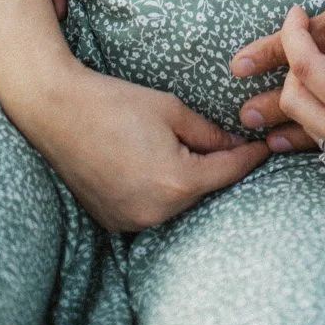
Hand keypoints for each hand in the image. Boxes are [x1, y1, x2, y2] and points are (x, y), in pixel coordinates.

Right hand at [20, 61, 269, 232]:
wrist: (58, 112)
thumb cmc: (116, 103)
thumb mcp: (171, 110)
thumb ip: (207, 133)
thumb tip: (233, 145)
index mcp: (176, 182)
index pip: (227, 172)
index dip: (249, 156)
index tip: (266, 146)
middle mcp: (155, 211)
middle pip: (202, 189)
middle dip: (217, 167)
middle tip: (233, 142)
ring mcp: (132, 221)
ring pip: (177, 201)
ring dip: (188, 180)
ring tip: (189, 150)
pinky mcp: (114, 221)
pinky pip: (151, 208)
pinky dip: (161, 189)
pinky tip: (157, 164)